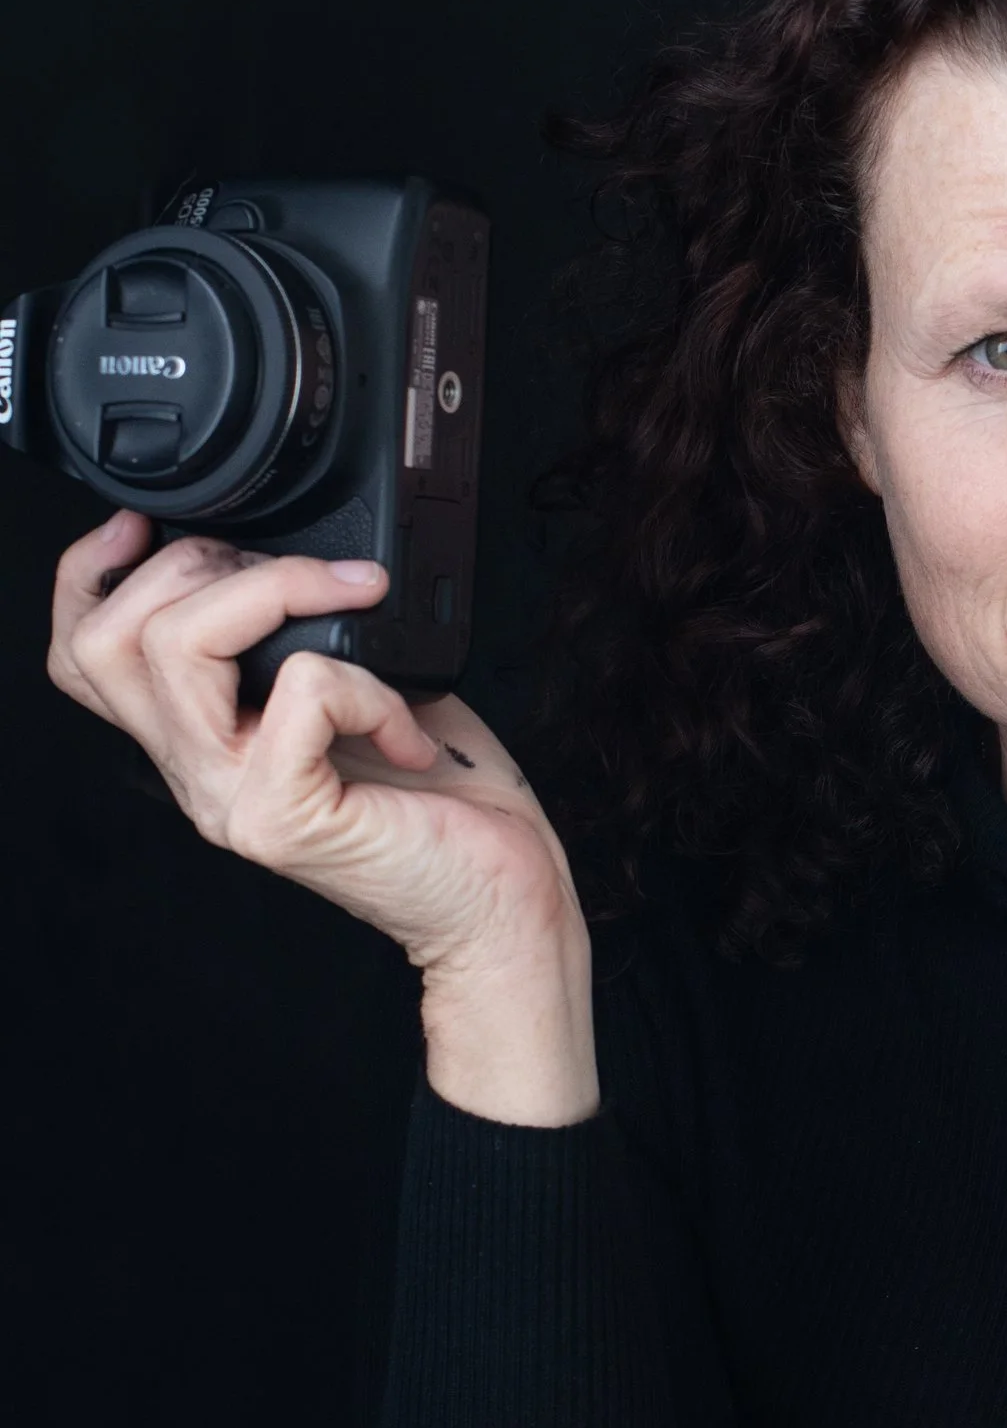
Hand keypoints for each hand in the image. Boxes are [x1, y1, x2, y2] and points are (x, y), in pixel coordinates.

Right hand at [48, 510, 597, 1121]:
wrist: (501, 904)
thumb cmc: (447, 803)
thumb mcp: (358, 693)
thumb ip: (300, 638)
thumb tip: (295, 558)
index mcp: (201, 741)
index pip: (84, 656)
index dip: (92, 575)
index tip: (146, 524)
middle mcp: (196, 775)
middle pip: (110, 638)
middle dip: (201, 563)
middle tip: (306, 576)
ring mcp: (230, 800)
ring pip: (179, 647)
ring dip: (278, 592)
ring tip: (356, 608)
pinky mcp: (283, 816)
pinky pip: (302, 689)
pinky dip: (368, 682)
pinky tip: (407, 728)